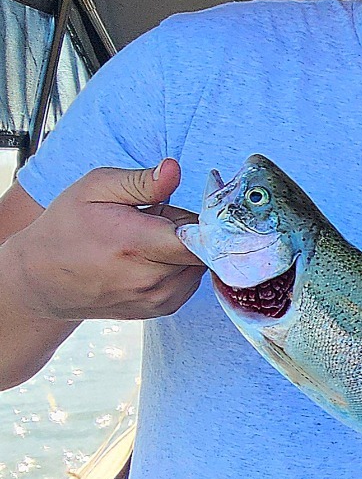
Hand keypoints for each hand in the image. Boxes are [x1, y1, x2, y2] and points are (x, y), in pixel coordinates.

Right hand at [8, 158, 203, 320]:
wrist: (40, 282)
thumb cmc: (66, 228)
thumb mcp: (94, 189)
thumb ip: (141, 181)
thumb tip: (175, 170)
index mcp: (136, 245)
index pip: (201, 237)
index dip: (205, 219)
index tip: (189, 207)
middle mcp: (151, 279)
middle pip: (203, 247)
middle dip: (188, 228)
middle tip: (154, 220)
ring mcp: (158, 299)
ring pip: (199, 264)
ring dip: (183, 249)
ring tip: (146, 240)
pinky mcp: (162, 309)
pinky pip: (190, 279)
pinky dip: (179, 265)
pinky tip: (148, 258)